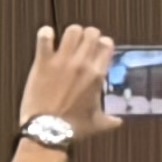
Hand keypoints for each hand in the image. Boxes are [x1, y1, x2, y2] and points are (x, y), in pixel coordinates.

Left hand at [19, 24, 120, 138]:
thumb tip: (118, 122)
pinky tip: (47, 36)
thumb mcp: (97, 124)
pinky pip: (45, 39)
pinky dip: (46, 34)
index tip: (99, 48)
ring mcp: (62, 61)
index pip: (106, 44)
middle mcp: (82, 64)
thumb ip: (110, 121)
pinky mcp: (42, 63)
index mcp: (97, 74)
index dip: (103, 43)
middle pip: (91, 33)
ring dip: (71, 33)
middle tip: (83, 43)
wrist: (48, 130)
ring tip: (67, 40)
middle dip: (88, 35)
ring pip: (72, 31)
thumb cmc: (73, 128)